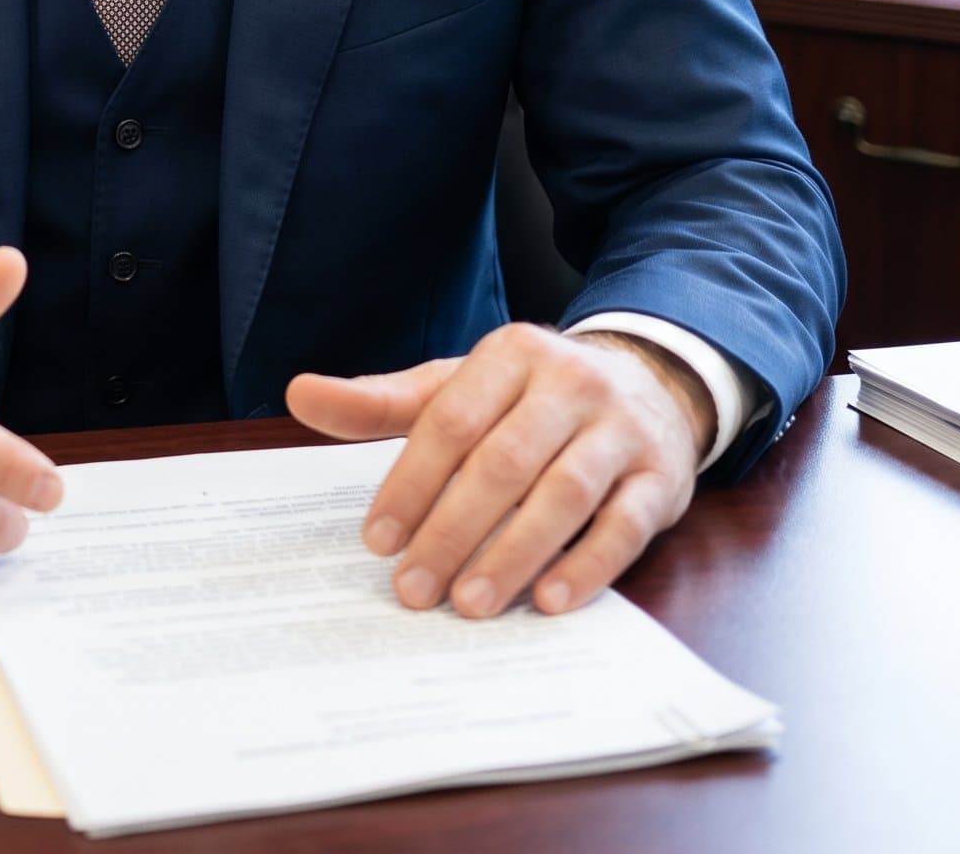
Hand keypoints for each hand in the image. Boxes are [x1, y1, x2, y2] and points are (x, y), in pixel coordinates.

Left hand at [286, 322, 711, 619]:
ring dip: (512, 555)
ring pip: (563, 494)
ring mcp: (621, 429)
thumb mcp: (460, 385)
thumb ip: (383, 401)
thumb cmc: (532, 397)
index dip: (411, 483)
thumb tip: (298, 394)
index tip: (377, 541)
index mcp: (511, 353)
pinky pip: (623, 526)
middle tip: (413, 588)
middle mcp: (570, 383)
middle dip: (453, 530)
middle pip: (503, 462)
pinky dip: (586, 566)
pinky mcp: (661, 477)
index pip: (450, 421)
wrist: (651, 383)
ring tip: (468, 604)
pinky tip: (548, 601)